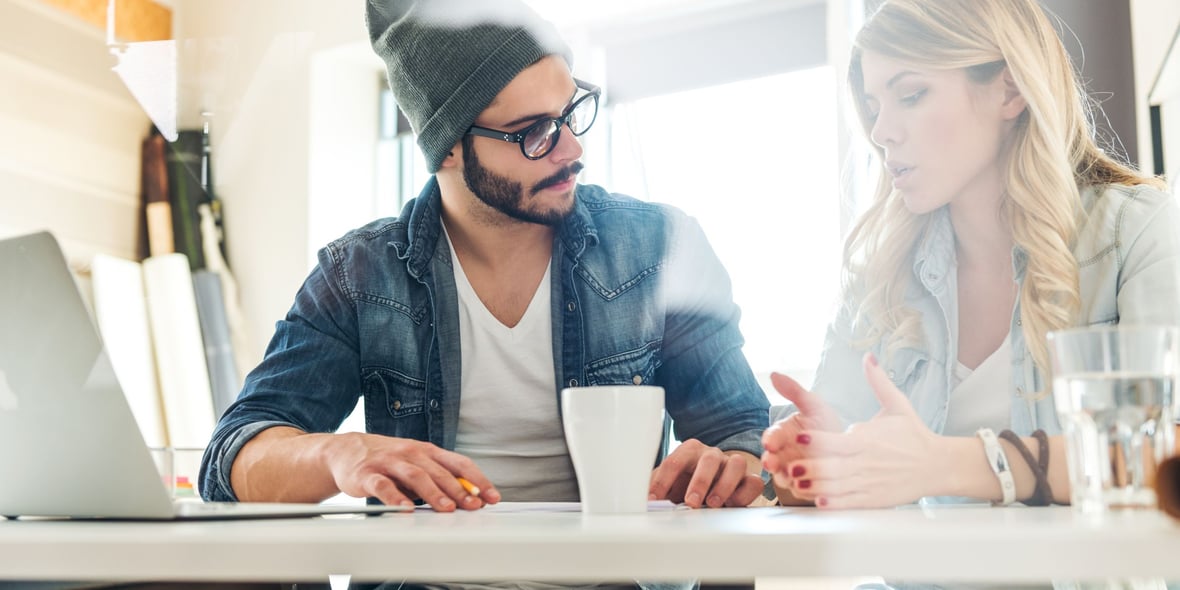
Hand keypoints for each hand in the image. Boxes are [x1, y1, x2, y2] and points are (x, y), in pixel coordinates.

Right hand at [325, 433, 499, 511]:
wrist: (346, 451)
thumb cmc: (388, 460)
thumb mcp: (417, 464)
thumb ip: (439, 479)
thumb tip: (470, 499)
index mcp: (428, 451)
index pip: (459, 463)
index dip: (478, 480)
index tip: (492, 496)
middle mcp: (411, 453)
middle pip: (440, 471)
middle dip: (459, 490)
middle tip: (473, 506)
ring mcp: (389, 463)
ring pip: (416, 476)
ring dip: (433, 493)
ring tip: (446, 509)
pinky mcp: (368, 475)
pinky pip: (383, 486)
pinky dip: (395, 498)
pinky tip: (405, 509)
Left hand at [648, 439, 763, 507]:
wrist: (708, 490)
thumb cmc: (684, 486)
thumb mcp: (668, 487)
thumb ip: (659, 493)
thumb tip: (646, 504)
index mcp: (689, 451)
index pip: (674, 461)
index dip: (662, 481)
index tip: (654, 499)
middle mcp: (712, 455)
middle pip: (709, 459)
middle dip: (700, 481)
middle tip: (691, 502)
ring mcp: (731, 465)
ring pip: (736, 464)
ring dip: (724, 485)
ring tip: (714, 504)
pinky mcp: (748, 480)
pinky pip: (754, 482)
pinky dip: (745, 493)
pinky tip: (733, 505)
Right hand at [760, 372, 844, 490]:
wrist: (849, 449)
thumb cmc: (828, 425)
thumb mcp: (814, 406)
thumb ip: (794, 391)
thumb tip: (773, 373)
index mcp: (783, 435)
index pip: (772, 436)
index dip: (770, 439)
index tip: (770, 441)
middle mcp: (784, 454)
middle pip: (772, 459)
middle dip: (770, 460)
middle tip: (771, 461)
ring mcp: (793, 472)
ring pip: (784, 477)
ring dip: (784, 477)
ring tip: (789, 477)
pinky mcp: (806, 488)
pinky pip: (802, 491)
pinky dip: (804, 490)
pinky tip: (810, 487)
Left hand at [786, 353, 940, 508]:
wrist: (938, 465)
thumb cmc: (914, 435)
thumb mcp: (898, 405)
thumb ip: (879, 383)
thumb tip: (869, 357)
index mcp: (868, 440)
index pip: (838, 440)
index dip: (818, 439)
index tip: (801, 435)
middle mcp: (866, 462)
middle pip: (833, 466)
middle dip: (811, 466)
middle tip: (790, 465)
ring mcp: (869, 483)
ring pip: (837, 487)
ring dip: (815, 485)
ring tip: (796, 483)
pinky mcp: (874, 499)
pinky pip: (850, 503)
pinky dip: (834, 503)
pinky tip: (819, 502)